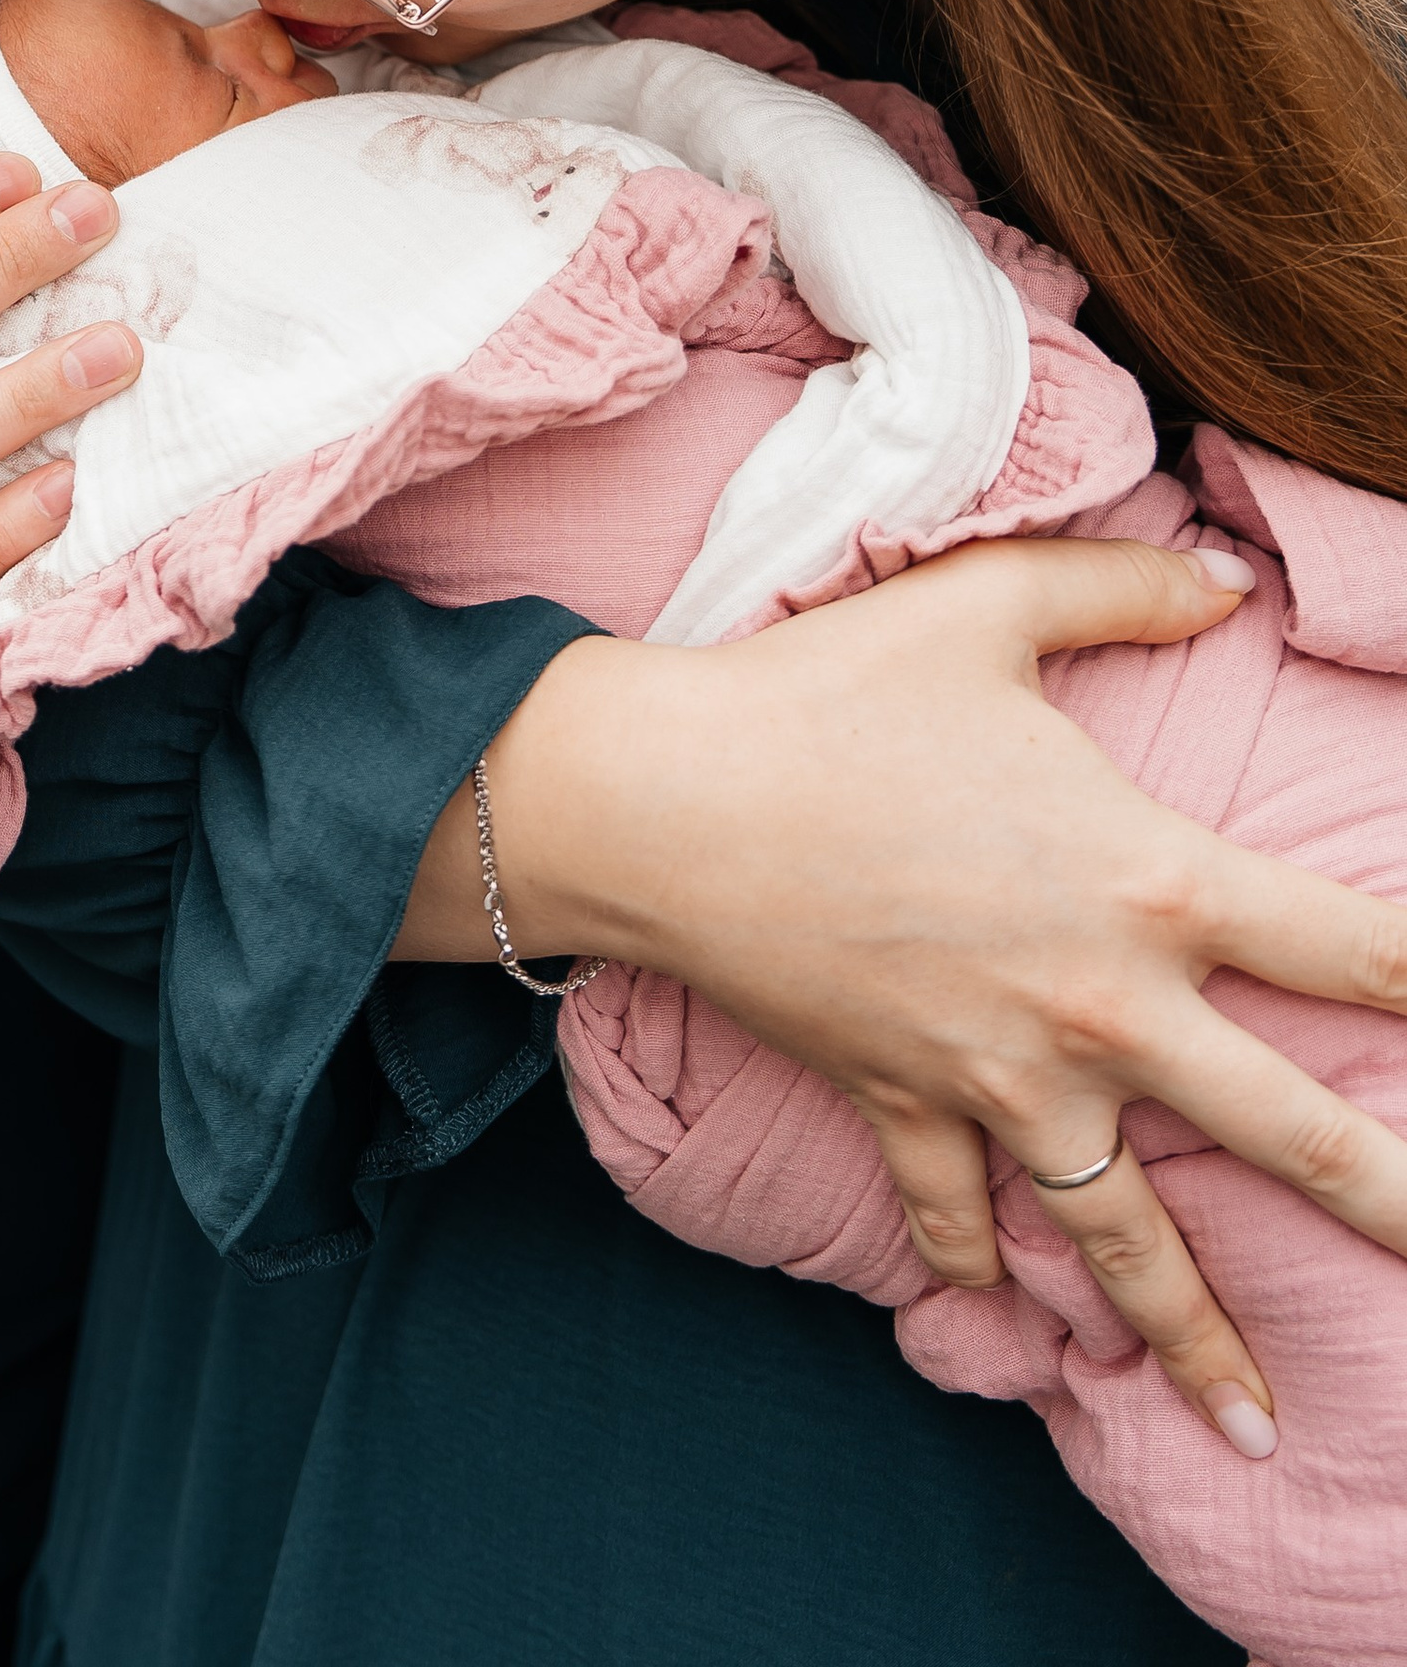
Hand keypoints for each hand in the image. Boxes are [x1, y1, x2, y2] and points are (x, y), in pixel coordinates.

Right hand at [402, 536, 1406, 1451]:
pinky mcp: (906, 1104)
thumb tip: (1230, 576)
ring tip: (1256, 1427)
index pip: (1349, 943)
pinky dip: (974, 1261)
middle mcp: (1100, 1006)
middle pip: (1288, 1132)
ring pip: (1130, 1241)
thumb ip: (1122, 586)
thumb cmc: (831, 693)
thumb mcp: (985, 607)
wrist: (667, 802)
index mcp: (1148, 881)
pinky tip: (997, 1302)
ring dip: (1196, 1338)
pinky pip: (956, 1210)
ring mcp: (1003, 1078)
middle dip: (1389, 1206)